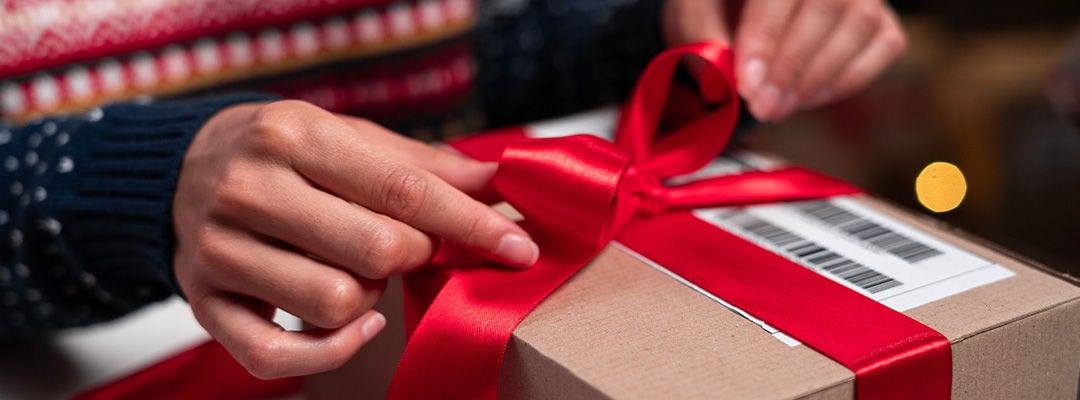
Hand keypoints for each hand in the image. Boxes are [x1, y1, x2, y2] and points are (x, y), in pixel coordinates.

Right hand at [173, 100, 537, 378]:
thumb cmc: (284, 153)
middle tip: (403, 243)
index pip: (402, 190)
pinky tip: (354, 320)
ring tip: (351, 267)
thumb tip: (498, 184)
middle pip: (377, 251)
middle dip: (412, 255)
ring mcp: (220, 251)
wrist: (178, 169)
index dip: (470, 223)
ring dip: (368, 296)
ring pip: (336, 303)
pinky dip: (331, 350)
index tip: (518, 246)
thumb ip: (423, 165)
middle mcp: (248, 188)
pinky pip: (279, 356)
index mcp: (292, 134)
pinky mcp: (206, 305)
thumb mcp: (350, 137)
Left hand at [662, 0, 906, 120]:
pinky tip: (807, 98)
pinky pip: (884, 46)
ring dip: (817, 78)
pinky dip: (846, 80)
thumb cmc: (717, 8)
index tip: (746, 84)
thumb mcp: (695, 12)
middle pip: (826, 7)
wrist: (739, 14)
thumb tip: (724, 74)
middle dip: (791, 67)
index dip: (765, 40)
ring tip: (779, 107)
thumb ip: (703, 35)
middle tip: (763, 106)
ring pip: (859, 25)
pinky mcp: (882, 19)